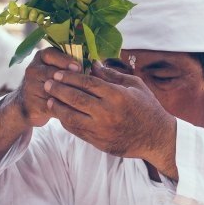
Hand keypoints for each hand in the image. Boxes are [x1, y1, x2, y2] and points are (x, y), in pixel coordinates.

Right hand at [10, 48, 80, 127]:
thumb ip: (74, 66)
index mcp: (41, 57)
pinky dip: (63, 108)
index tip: (78, 66)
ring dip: (67, 94)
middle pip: (51, 72)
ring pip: (51, 90)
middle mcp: (33, 70)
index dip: (65, 60)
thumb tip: (97, 64)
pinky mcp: (32, 104)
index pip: (51, 54)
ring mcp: (30, 87)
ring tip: (83, 98)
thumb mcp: (58, 70)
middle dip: (68, 78)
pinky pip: (50, 106)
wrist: (27, 105)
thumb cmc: (51, 84)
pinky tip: (76, 110)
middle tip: (83, 83)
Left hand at [44, 61, 176, 166]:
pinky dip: (66, 122)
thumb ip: (111, 75)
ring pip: (72, 117)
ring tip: (49, 99)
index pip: (87, 83)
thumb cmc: (147, 107)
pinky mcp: (99, 142)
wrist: (156, 137)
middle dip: (59, 89)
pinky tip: (61, 114)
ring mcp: (102, 129)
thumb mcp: (134, 85)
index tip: (58, 72)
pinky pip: (77, 131)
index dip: (70, 77)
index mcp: (117, 95)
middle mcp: (107, 112)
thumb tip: (92, 63)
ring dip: (58, 107)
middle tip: (47, 83)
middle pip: (76, 98)